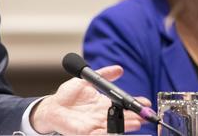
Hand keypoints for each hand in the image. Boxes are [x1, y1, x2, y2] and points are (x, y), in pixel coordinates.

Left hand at [29, 65, 148, 134]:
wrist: (52, 106)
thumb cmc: (68, 95)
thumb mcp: (86, 80)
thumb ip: (103, 75)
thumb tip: (119, 69)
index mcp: (103, 103)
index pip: (122, 104)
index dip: (134, 104)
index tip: (145, 102)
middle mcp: (101, 115)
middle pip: (121, 117)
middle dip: (134, 117)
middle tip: (144, 115)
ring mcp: (95, 124)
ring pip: (114, 126)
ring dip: (125, 125)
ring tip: (136, 122)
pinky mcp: (85, 132)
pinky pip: (99, 134)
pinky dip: (108, 132)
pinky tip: (116, 130)